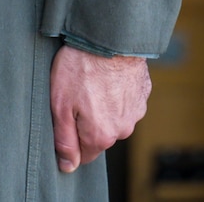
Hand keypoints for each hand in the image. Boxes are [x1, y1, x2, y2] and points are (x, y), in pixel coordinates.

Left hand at [50, 46, 149, 173]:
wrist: (109, 36)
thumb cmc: (80, 67)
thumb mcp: (60, 104)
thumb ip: (64, 140)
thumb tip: (67, 166)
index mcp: (101, 136)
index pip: (84, 154)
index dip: (71, 136)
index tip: (65, 114)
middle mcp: (123, 129)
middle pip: (99, 135)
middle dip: (87, 120)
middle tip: (76, 93)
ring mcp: (136, 111)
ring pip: (113, 117)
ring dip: (103, 105)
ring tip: (91, 80)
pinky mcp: (143, 93)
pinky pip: (125, 101)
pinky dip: (116, 92)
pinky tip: (106, 76)